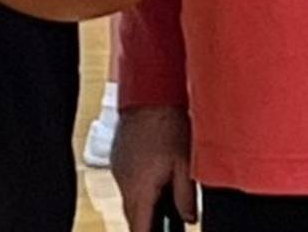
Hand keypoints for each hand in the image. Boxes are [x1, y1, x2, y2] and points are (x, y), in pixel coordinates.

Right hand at [113, 106, 197, 231]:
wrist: (150, 89)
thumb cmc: (168, 121)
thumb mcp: (186, 163)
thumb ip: (186, 196)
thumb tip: (188, 219)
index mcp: (138, 188)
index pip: (139, 228)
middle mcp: (123, 180)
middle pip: (133, 214)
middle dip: (148, 221)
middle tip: (166, 219)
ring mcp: (118, 166)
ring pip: (130, 196)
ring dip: (144, 200)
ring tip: (163, 192)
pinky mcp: (118, 155)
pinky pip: (127, 178)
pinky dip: (139, 183)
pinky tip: (155, 172)